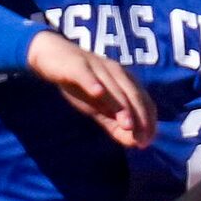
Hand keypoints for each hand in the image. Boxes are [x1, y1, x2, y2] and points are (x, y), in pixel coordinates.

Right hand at [25, 32, 154, 148]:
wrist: (52, 56)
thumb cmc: (80, 84)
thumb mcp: (98, 108)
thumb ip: (115, 124)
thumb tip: (134, 144)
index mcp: (125, 81)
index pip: (144, 101)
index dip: (148, 122)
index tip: (147, 142)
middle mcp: (116, 72)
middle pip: (133, 95)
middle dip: (140, 118)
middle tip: (141, 140)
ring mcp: (97, 67)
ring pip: (113, 87)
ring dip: (121, 106)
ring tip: (128, 125)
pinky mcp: (77, 65)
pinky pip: (87, 75)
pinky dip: (93, 84)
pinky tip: (98, 94)